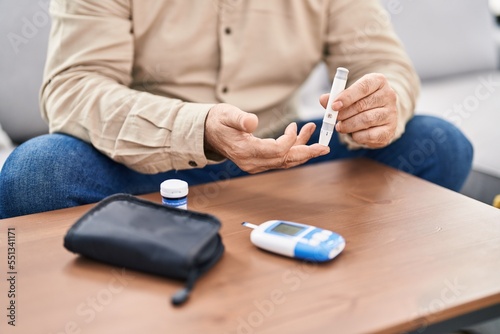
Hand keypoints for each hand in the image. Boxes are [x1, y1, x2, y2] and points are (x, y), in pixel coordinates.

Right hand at [204, 103, 328, 173]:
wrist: (207, 132)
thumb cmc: (218, 120)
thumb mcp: (226, 114)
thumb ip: (240, 119)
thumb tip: (253, 122)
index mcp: (245, 151)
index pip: (276, 151)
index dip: (290, 140)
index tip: (294, 125)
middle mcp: (251, 162)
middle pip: (284, 160)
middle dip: (306, 153)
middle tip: (325, 147)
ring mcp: (255, 164)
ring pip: (284, 160)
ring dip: (301, 149)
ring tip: (314, 134)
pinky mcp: (258, 161)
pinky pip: (279, 158)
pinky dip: (292, 148)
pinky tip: (301, 135)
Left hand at [320, 73, 397, 147]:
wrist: (379, 116)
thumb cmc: (360, 102)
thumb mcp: (348, 95)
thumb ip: (335, 97)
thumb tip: (323, 100)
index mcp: (378, 81)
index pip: (363, 87)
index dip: (347, 97)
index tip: (333, 106)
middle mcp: (389, 95)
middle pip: (363, 105)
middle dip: (344, 114)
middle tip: (334, 119)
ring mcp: (391, 113)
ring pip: (366, 120)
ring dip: (349, 125)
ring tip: (340, 127)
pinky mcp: (390, 130)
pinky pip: (371, 135)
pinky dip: (357, 136)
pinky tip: (353, 134)